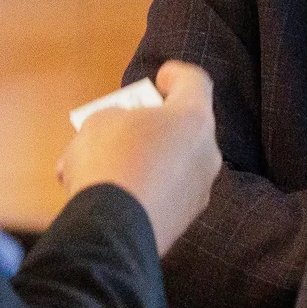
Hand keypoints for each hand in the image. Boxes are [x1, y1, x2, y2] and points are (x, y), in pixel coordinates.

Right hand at [55, 61, 222, 253]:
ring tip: (103, 166)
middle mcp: (206, 153)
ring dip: (144, 160)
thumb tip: (118, 133)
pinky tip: (110, 194)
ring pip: (172, 165)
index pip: (195, 82)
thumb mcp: (100, 122)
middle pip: (184, 128)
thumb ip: (116, 118)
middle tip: (125, 124)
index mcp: (193, 118)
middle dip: (154, 124)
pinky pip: (164, 195)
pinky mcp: (183, 222)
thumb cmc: (109, 162)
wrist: (112, 231)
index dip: (176, 76)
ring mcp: (199, 191)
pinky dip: (142, 189)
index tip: (160, 77)